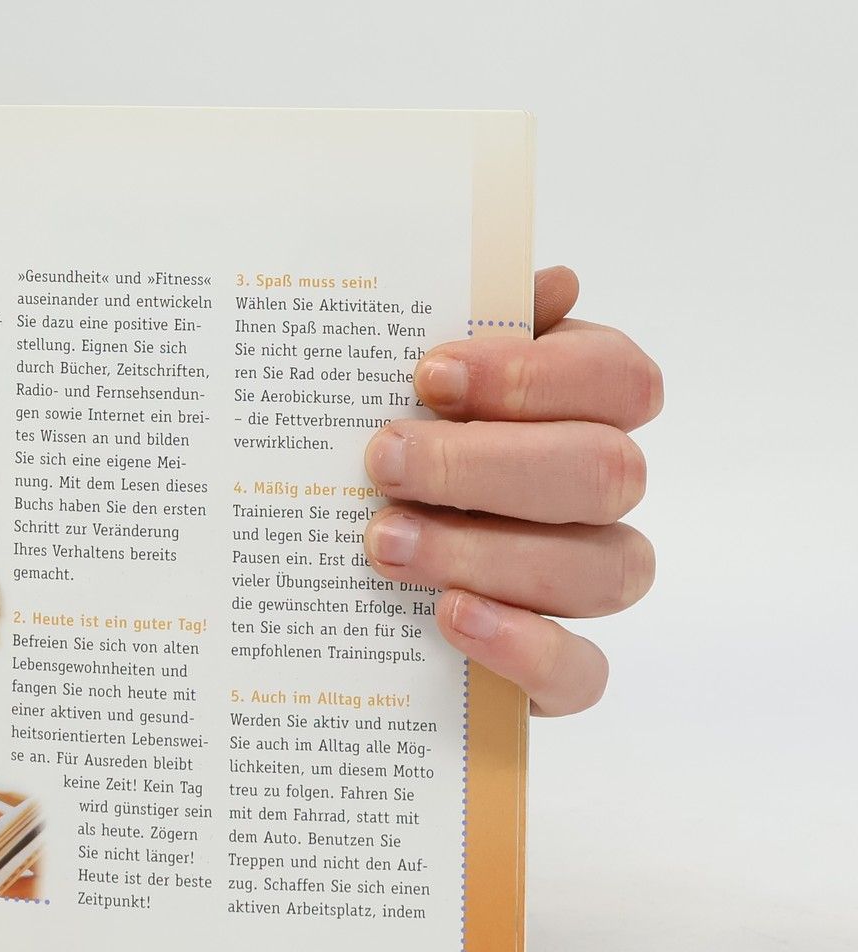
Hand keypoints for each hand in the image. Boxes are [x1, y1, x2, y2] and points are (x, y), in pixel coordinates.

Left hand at [361, 267, 658, 715]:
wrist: (332, 546)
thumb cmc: (383, 427)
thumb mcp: (398, 364)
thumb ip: (462, 313)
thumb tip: (550, 280)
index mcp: (578, 399)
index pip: (618, 378)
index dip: (533, 375)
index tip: (427, 374)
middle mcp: (600, 487)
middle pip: (605, 472)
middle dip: (487, 464)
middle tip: (383, 460)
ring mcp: (587, 577)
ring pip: (601, 569)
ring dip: (487, 552)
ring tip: (384, 542)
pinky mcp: (556, 669)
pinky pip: (583, 672)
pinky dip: (523, 646)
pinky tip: (451, 617)